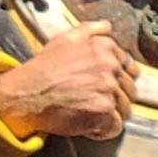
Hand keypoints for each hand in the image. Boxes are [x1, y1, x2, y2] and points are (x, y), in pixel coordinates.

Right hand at [0, 22, 138, 140]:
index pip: (130, 68)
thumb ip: (89, 30)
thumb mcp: (64, 39)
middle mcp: (110, 67)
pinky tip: (89, 125)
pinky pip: (115, 127)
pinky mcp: (103, 111)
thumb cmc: (43, 68)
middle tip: (95, 103)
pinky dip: (104, 130)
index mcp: (105, 48)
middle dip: (116, 99)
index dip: (119, 81)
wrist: (27, 93)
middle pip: (130, 91)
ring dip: (111, 115)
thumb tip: (107, 26)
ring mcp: (108, 90)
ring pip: (125, 109)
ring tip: (90, 114)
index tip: (106, 87)